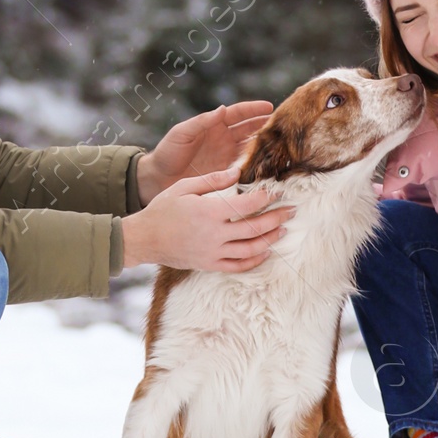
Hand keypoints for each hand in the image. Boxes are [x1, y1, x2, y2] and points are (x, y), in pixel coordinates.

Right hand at [120, 167, 292, 272]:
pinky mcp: (209, 265)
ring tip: (283, 230)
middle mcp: (215, 235)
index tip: (277, 191)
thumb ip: (212, 180)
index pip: (246, 205)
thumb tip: (237, 172)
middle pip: (254, 228)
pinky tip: (265, 251)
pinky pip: (238, 266)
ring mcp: (213, 253)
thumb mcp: (184, 187)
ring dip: (270, 239)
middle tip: (292, 210)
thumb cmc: (163, 209)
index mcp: (210, 212)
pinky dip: (255, 260)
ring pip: (250, 249)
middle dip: (276, 218)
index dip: (265, 197)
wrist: (145, 239)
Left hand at [135, 100, 272, 203]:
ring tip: (282, 144)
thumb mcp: (182, 134)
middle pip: (249, 129)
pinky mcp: (226, 173)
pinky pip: (246, 167)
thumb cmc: (167, 152)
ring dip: (265, 145)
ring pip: (251, 147)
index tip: (270, 106)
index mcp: (213, 125)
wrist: (158, 179)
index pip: (238, 114)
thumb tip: (223, 108)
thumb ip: (202, 122)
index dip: (253, 109)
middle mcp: (223, 139)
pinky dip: (258, 165)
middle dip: (265, 125)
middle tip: (284, 125)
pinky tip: (269, 167)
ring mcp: (226, 156)